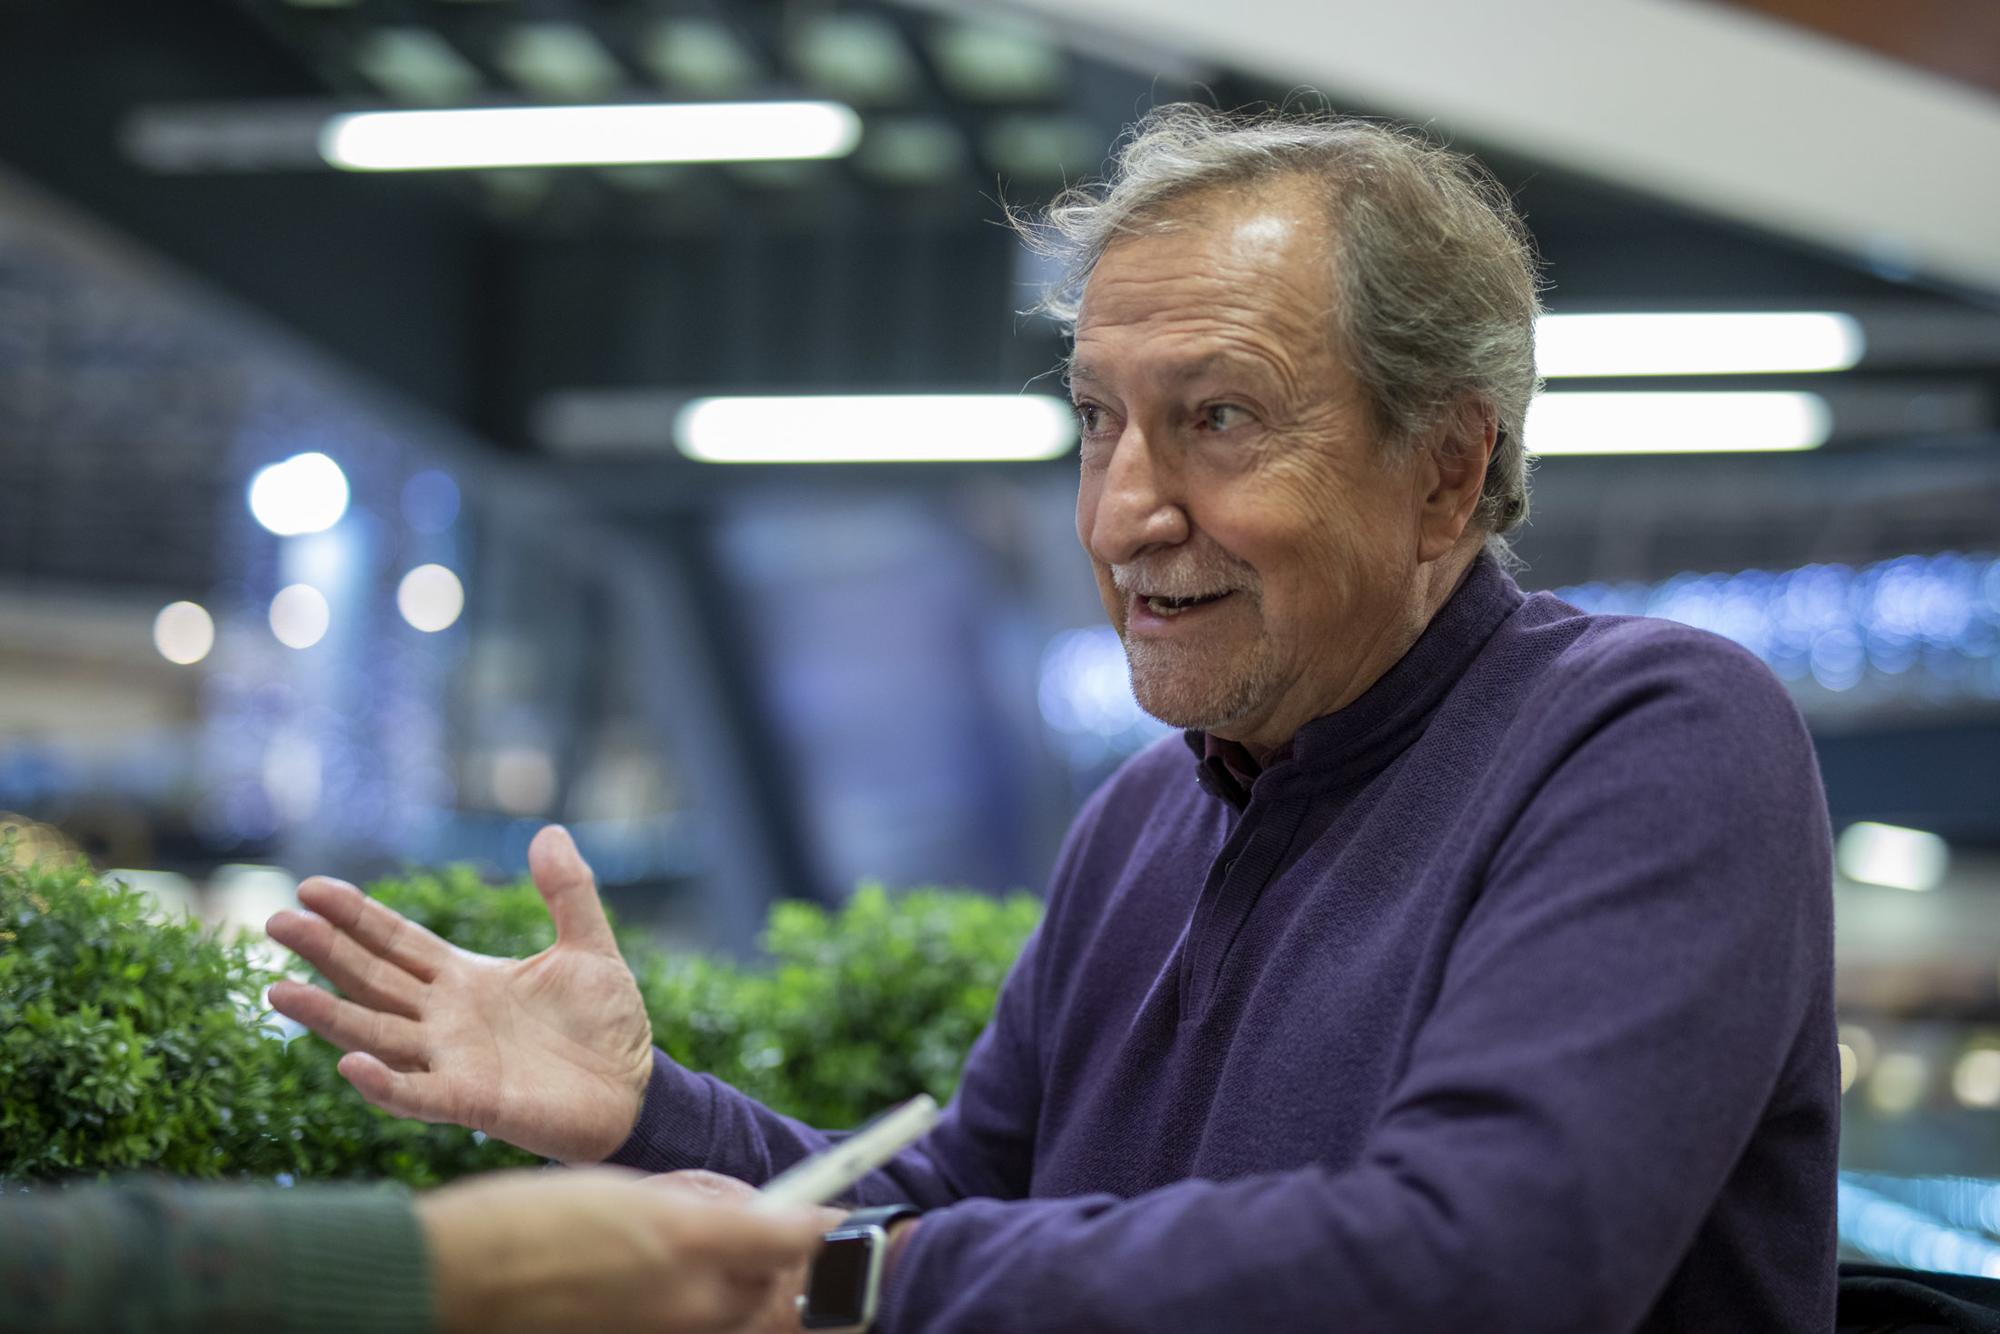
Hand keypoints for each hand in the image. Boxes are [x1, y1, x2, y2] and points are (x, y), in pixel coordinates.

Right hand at [266, 825, 654, 1162]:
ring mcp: (452, 1061)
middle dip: (325, 951)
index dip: (356, 916)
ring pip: (376, 1034)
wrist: (637, 1091)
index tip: (311, 888)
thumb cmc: (605, 1025)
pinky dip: (383, 1082)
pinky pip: (417, 1094)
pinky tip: (349, 1063)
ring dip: (328, 1016)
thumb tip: (548, 831)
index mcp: (465, 978)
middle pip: (371, 979)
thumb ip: (568, 892)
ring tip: (279, 990)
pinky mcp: (472, 1102)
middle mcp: (444, 1019)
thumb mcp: (589, 947)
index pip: (397, 942)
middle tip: (276, 920)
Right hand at [414, 1167, 826, 1333]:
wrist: (455, 1284)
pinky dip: (693, 1311)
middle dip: (769, 1258)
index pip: (793, 1237)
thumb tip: (747, 1211)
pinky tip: (646, 1286)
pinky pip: (695, 1331)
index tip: (838, 1217)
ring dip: (731, 1290)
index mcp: (688, 1240)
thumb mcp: (627, 1191)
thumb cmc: (531, 1221)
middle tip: (743, 1230)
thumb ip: (697, 1204)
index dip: (824, 1225)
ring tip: (673, 1257)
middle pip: (771, 1286)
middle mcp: (690, 1301)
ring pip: (733, 1316)